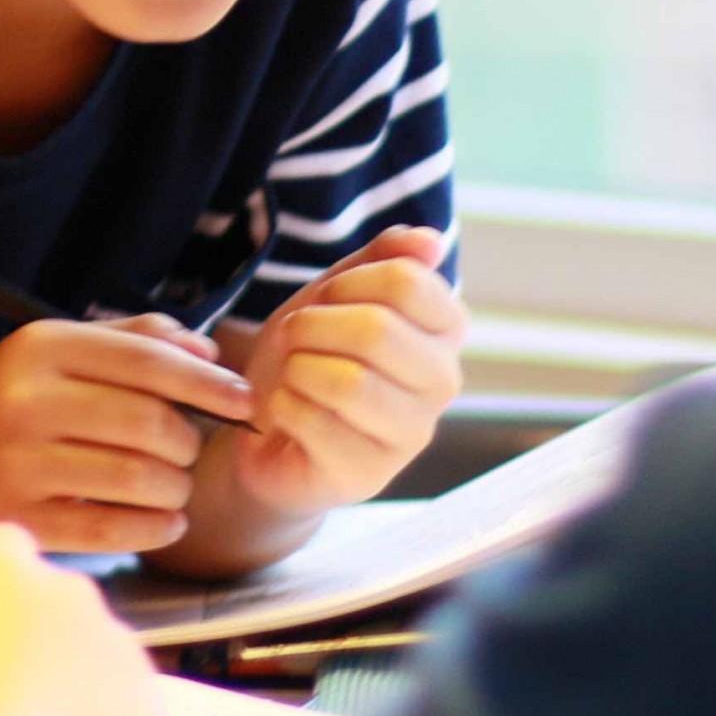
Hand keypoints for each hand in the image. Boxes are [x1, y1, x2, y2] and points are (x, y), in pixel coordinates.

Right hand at [0, 317, 255, 551]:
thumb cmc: (10, 398)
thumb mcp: (57, 350)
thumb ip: (135, 340)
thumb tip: (210, 354)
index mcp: (42, 347)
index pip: (147, 362)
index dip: (207, 384)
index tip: (246, 401)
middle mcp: (26, 401)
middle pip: (148, 424)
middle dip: (189, 442)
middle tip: (190, 451)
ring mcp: (18, 464)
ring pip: (136, 479)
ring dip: (175, 488)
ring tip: (174, 485)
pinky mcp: (18, 519)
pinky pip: (109, 531)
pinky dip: (154, 529)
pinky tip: (167, 522)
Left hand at [230, 225, 465, 516]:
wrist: (270, 434)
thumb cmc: (311, 357)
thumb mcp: (337, 297)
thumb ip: (381, 262)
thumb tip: (430, 240)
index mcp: (444, 331)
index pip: (408, 281)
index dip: (348, 282)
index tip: (326, 299)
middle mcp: (442, 383)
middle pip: (377, 330)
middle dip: (312, 326)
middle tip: (294, 338)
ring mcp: (409, 435)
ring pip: (348, 381)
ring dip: (296, 367)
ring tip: (289, 375)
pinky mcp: (367, 474)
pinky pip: (315, 421)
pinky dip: (281, 406)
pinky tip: (283, 411)